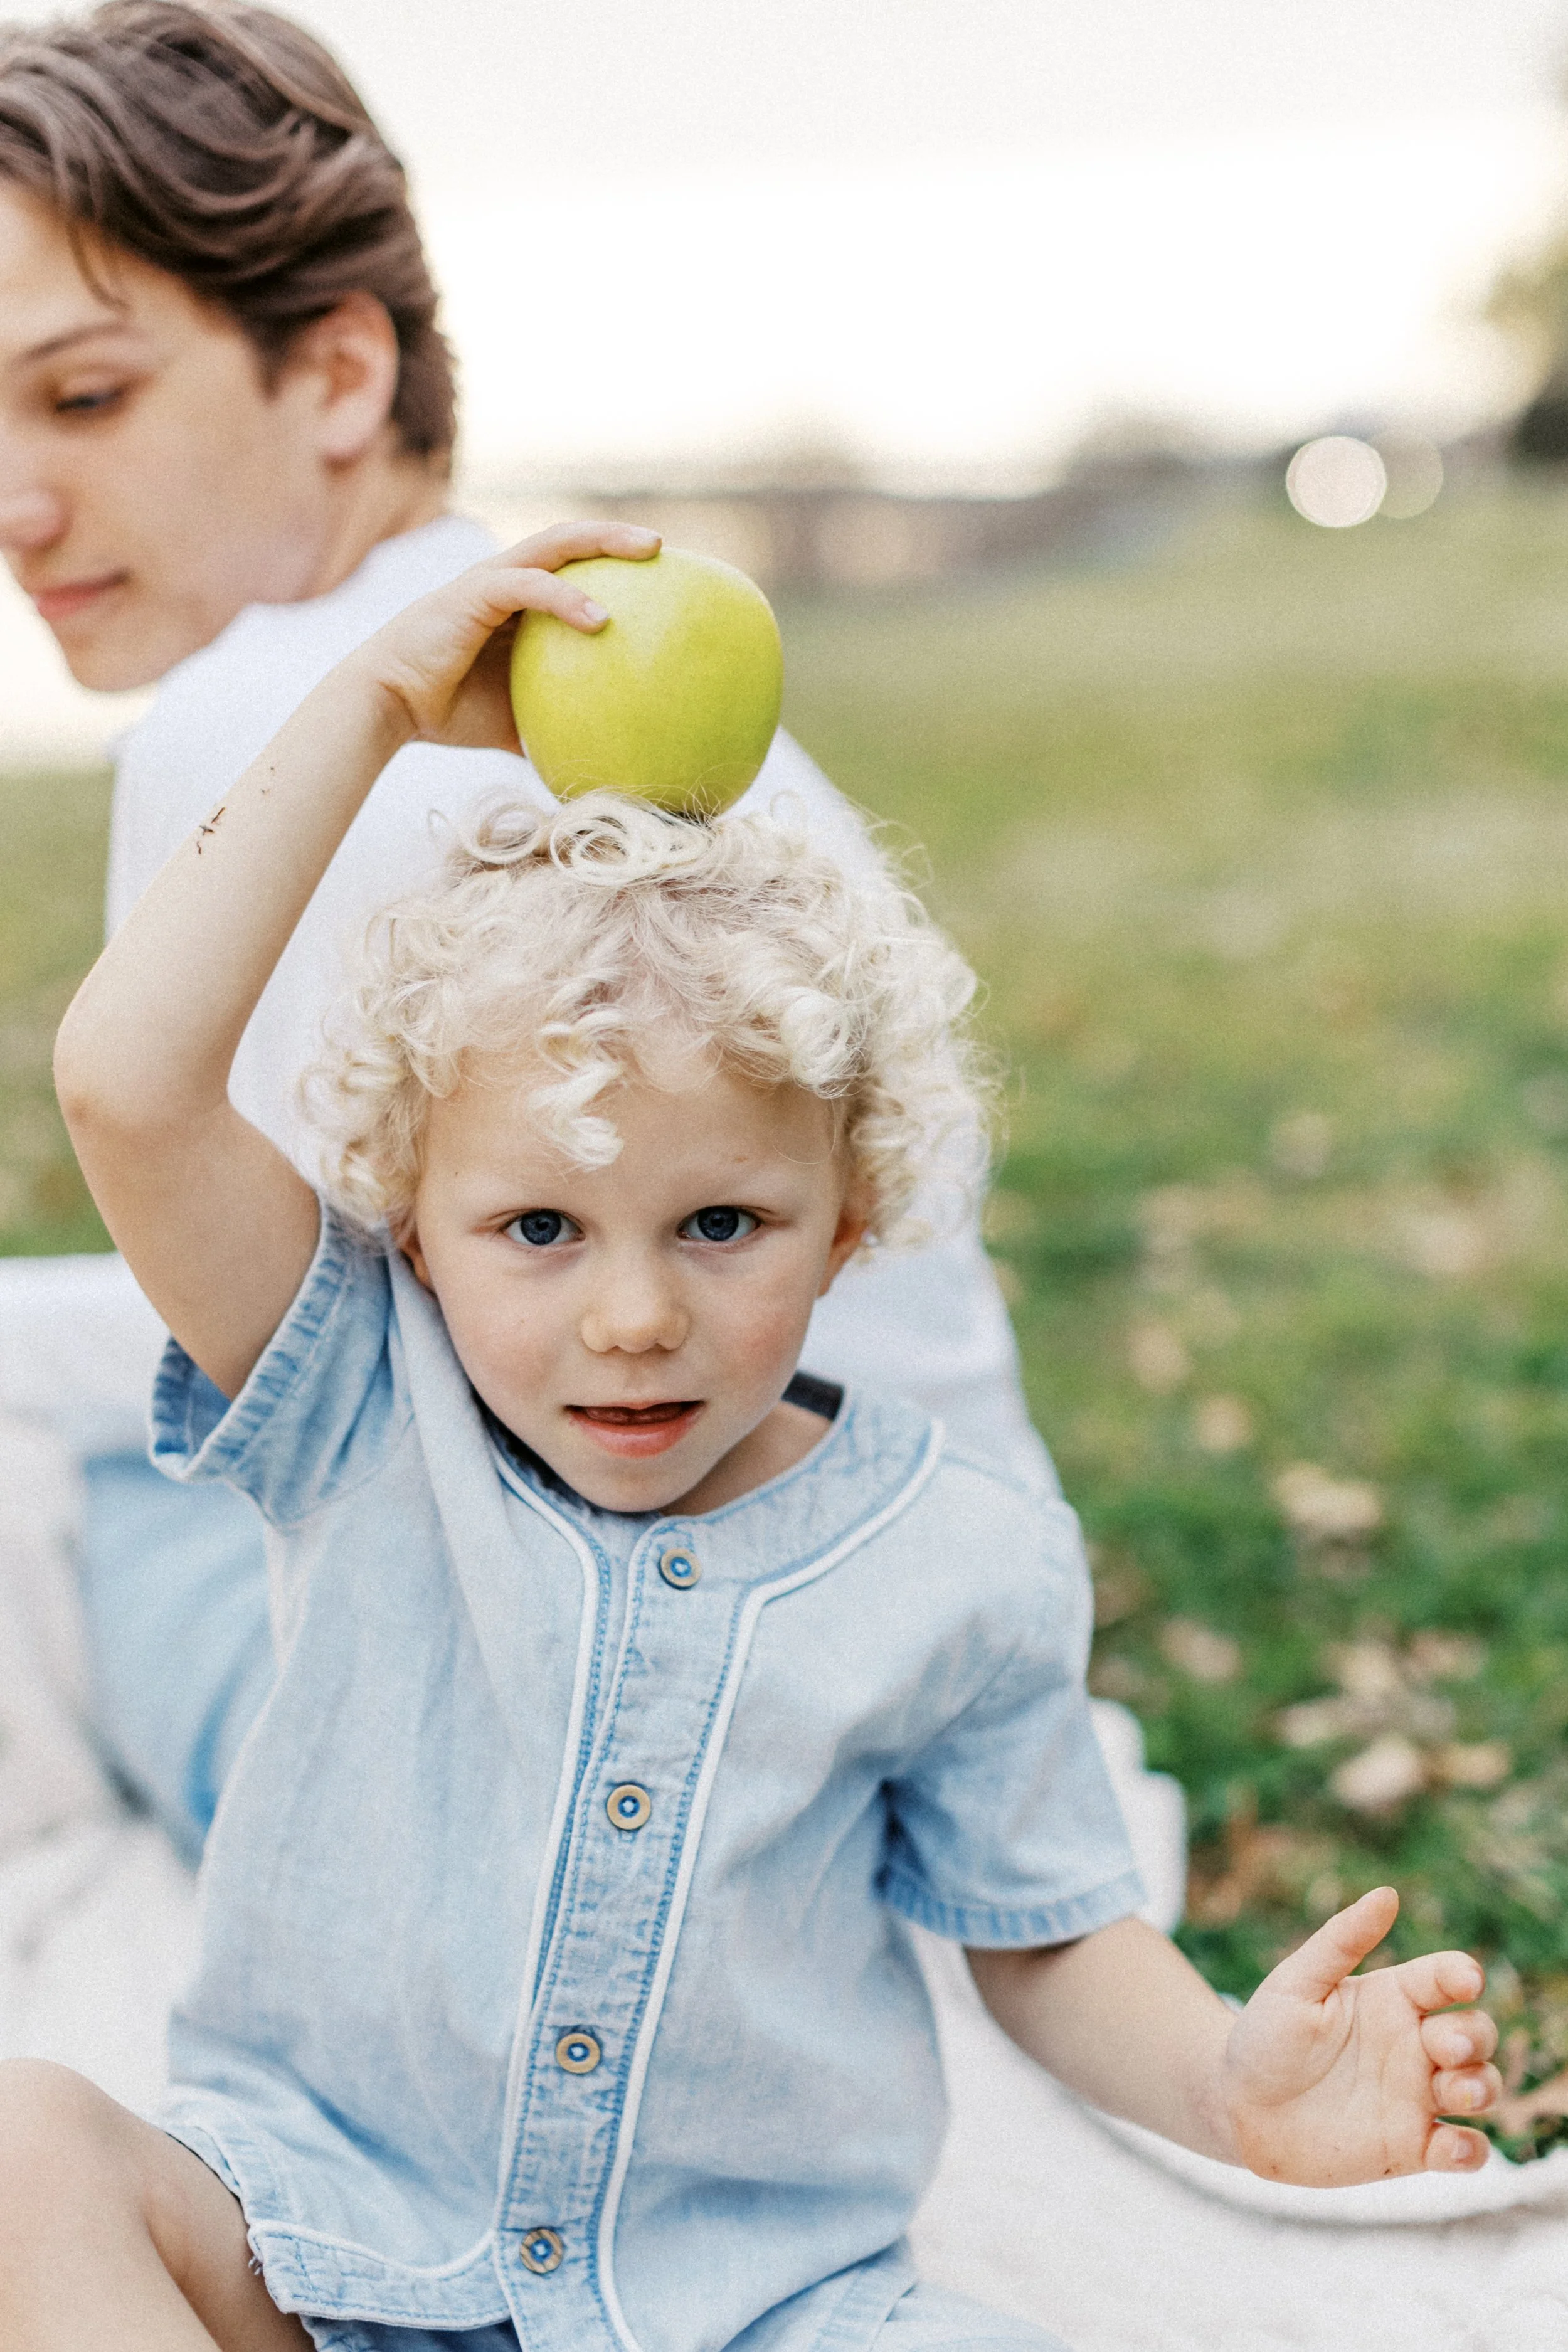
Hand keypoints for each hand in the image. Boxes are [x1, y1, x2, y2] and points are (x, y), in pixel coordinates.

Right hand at [350, 520, 660, 752]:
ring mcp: (489, 583)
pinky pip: (528, 586)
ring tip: (649, 550)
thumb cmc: (449, 714)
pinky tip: (601, 620)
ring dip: (602, 541)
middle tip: (662, 546)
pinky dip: (565, 597)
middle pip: (568, 542)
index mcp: (515, 604)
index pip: (570, 567)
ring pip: (553, 545)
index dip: (610, 562)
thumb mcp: (516, 721)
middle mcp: (505, 582)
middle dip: (615, 536)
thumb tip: (603, 761)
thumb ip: (556, 726)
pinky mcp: (473, 594)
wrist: (387, 707)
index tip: (658, 574)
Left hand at [1223, 1886, 1499, 2184]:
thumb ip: (1341, 1939)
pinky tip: (1449, 2146)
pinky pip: (1464, 2152)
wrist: (1238, 2108)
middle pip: (1476, 2032)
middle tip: (1445, 2045)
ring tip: (1454, 2091)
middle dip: (1475, 2036)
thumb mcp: (1297, 1982)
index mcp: (1392, 1998)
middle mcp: (1414, 2045)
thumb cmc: (1265, 2036)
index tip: (1466, 1980)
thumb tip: (1388, 1894)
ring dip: (1482, 2088)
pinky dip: (1471, 2151)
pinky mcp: (1411, 2147)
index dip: (1464, 1975)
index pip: (1445, 1977)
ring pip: (1481, 2087)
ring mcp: (1417, 2097)